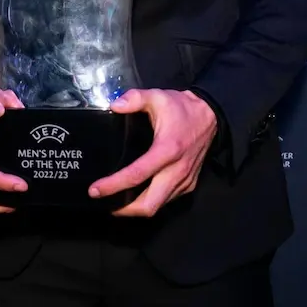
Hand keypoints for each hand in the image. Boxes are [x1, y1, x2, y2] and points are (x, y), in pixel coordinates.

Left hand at [88, 89, 217, 216]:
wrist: (211, 116)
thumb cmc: (182, 108)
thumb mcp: (157, 96)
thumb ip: (135, 98)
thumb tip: (114, 105)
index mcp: (167, 150)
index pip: (137, 175)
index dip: (114, 186)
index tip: (95, 190)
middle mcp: (177, 171)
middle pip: (149, 204)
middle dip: (125, 210)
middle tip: (104, 203)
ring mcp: (185, 181)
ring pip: (158, 206)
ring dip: (136, 209)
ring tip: (116, 202)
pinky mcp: (189, 184)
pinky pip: (167, 200)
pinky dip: (150, 201)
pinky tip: (137, 194)